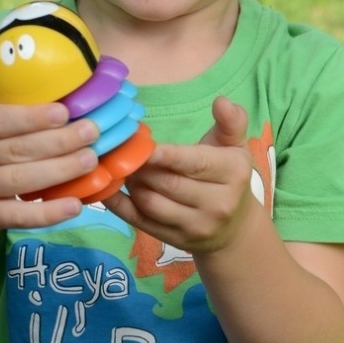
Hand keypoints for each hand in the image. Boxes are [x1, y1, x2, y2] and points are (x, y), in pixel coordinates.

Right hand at [0, 101, 99, 246]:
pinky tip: (75, 205)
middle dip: (59, 140)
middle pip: (16, 148)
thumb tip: (67, 97)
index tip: (65, 112)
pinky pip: (19, 215)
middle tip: (92, 133)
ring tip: (90, 160)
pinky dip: (49, 212)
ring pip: (20, 179)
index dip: (32, 117)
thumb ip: (11, 116)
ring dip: (60, 170)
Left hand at [103, 97, 256, 255]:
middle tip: (121, 150)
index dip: (167, 155)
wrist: (234, 228)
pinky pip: (139, 221)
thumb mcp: (235, 147)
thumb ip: (230, 122)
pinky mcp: (175, 241)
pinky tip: (108, 189)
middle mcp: (219, 204)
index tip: (143, 145)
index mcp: (233, 174)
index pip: (195, 163)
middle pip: (169, 183)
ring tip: (121, 167)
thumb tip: (222, 101)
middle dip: (141, 166)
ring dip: (131, 183)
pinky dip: (119, 205)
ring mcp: (196, 226)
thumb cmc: (229, 177)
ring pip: (151, 203)